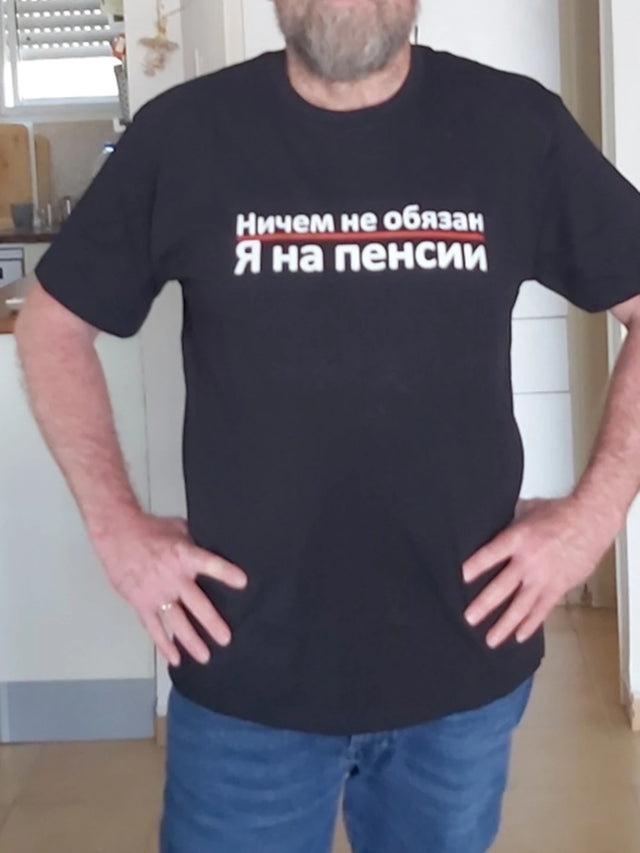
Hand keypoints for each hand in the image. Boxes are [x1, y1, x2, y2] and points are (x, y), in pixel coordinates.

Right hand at [93, 512, 247, 666]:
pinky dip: (163, 644)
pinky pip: (154, 627)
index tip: (242, 582)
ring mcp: (157, 592)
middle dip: (212, 622)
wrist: (117, 533)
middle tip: (226, 638)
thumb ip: (196, 544)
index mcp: (184, 555)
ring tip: (205, 656)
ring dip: (191, 640)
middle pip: (196, 602)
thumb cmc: (149, 529)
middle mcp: (172, 577)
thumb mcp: (179, 529)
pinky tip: (175, 658)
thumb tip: (214, 549)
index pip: (209, 563)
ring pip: (176, 621)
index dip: (225, 572)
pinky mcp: (141, 602)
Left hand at [461, 495, 611, 647]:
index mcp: (518, 538)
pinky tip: (518, 636)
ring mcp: (543, 577)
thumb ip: (506, 523)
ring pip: (520, 606)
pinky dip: (530, 625)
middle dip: (484, 605)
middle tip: (469, 618)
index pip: (491, 555)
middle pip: (502, 586)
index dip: (475, 567)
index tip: (460, 579)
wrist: (590, 521)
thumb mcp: (526, 510)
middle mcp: (529, 561)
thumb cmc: (559, 513)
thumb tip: (487, 526)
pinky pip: (541, 610)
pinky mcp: (558, 587)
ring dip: (504, 624)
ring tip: (490, 639)